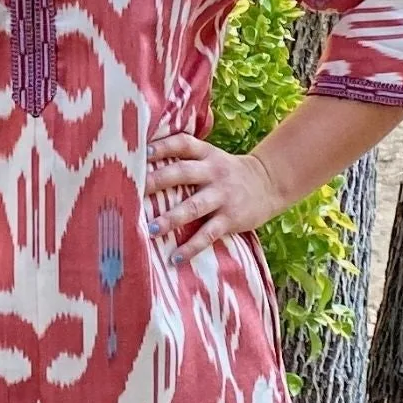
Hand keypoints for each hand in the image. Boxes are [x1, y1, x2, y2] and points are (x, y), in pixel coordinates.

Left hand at [142, 132, 284, 264]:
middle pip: (182, 173)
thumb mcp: (212, 157)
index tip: (144, 151)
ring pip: (193, 207)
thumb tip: (144, 160)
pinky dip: (192, 247)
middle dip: (158, 181)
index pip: (184, 144)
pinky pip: (208, 234)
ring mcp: (222, 196)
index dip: (164, 146)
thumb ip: (186, 158)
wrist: (268, 184)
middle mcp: (213, 172)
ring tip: (151, 230)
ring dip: (171, 219)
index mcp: (207, 155)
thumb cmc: (228, 172)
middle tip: (133, 191)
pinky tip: (176, 258)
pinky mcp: (230, 218)